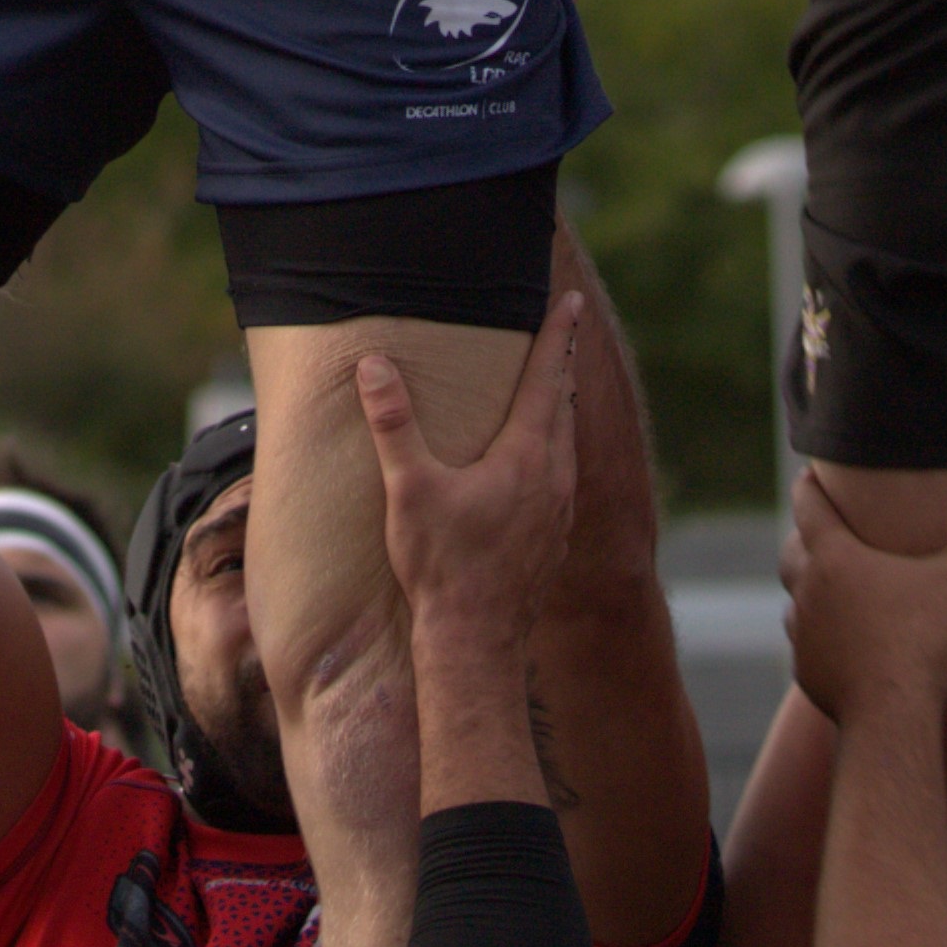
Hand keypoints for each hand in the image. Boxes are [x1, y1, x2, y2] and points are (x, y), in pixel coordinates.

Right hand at [361, 292, 580, 647]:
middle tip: (559, 335)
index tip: (572, 302)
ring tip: (548, 393)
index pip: (548, 377)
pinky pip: (561, 479)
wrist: (476, 643)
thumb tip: (373, 367)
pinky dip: (552, 453)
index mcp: (527, 455)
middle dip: (559, 366)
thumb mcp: (409, 489)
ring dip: (557, 412)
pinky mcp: (554, 539)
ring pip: (565, 445)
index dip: (558, 336)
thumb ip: (393, 424)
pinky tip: (535, 466)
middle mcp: (554, 478)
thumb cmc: (442, 566)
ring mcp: (560, 511)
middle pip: (562, 406)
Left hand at [782, 466, 946, 728]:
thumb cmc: (925, 643)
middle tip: (817, 525)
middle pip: (791, 550)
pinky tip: (838, 641)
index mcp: (835, 557)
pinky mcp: (807, 671)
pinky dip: (817, 635)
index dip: (811, 486)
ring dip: (807, 589)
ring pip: (794, 599)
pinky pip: (805, 644)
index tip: (811, 473)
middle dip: (803, 535)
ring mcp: (803, 634)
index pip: (810, 506)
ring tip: (825, 584)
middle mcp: (809, 591)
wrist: (891, 718)